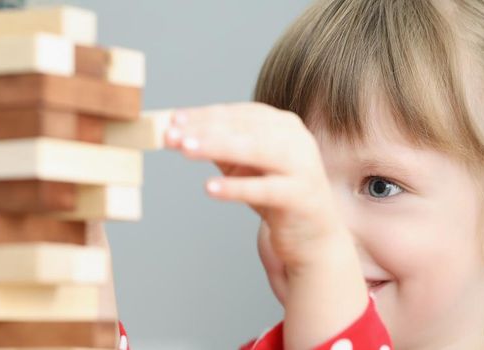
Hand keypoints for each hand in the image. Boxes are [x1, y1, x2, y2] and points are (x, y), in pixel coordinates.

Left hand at [164, 103, 343, 269]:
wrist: (312, 236)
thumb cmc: (273, 194)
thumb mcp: (242, 166)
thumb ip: (216, 148)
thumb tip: (174, 134)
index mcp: (281, 125)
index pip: (236, 114)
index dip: (203, 115)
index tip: (172, 120)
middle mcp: (296, 139)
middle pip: (244, 128)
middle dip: (204, 129)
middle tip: (171, 134)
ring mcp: (302, 166)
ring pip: (257, 149)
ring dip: (218, 146)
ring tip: (185, 150)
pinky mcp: (302, 196)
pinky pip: (265, 189)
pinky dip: (236, 187)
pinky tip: (210, 187)